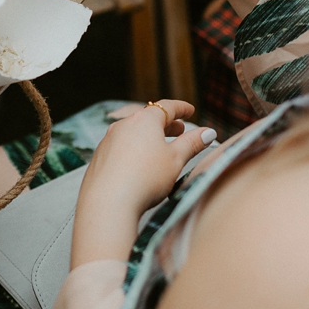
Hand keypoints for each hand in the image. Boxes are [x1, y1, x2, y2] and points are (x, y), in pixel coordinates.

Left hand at [70, 100, 214, 266]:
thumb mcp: (176, 160)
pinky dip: (133, 147)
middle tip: (179, 129)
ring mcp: (108, 140)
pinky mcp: (99, 156)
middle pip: (148, 118)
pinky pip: (120, 146)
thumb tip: (209, 132)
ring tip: (160, 145)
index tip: (189, 110)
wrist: (108, 201)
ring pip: (132, 132)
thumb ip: (192, 143)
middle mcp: (123, 125)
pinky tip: (138, 162)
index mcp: (144, 120)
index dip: (180, 108)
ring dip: (148, 135)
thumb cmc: (146, 178)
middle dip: (165, 123)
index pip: (166, 107)